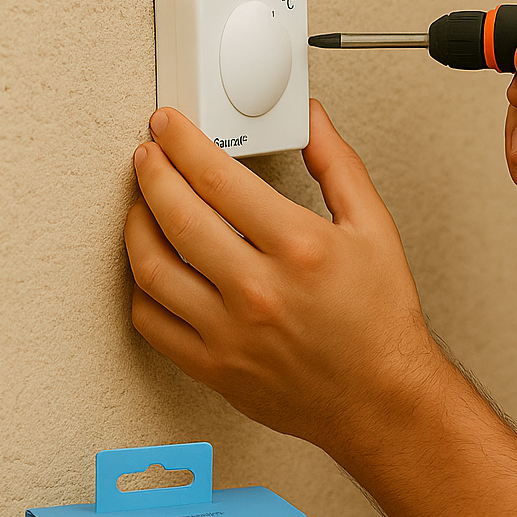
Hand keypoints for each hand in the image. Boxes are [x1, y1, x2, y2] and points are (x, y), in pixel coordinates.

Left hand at [123, 101, 449, 446]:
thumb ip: (337, 166)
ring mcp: (228, 331)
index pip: (219, 178)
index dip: (183, 142)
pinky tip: (154, 264)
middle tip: (147, 153)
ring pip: (151, 267)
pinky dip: (143, 285)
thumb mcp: (375, 228)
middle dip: (151, 172)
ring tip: (142, 203)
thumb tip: (312, 119)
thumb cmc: (380, 319)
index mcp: (299, 248)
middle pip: (176, 215)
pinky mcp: (211, 365)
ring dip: (135, 224)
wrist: (380, 397)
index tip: (170, 126)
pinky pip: (151, 319)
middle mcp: (258, 289)